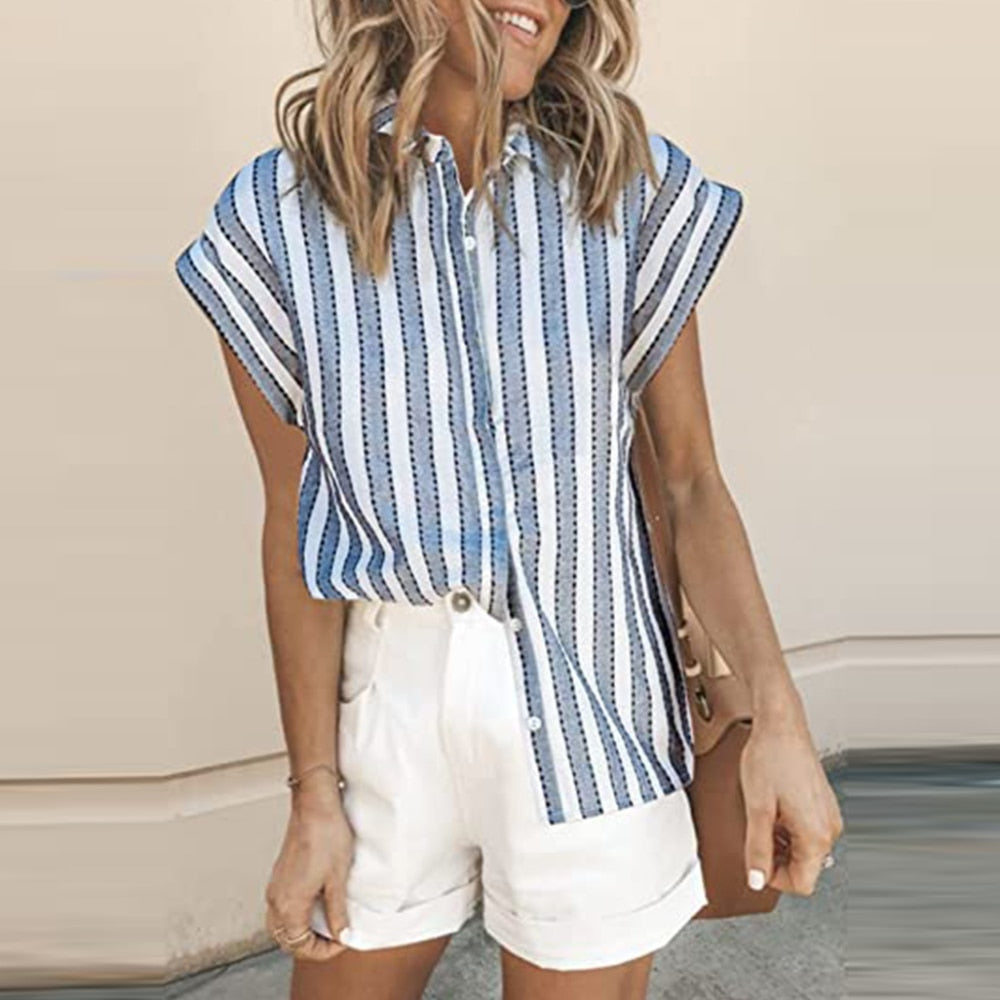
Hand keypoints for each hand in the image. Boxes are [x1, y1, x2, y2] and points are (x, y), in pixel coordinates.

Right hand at [265, 786, 354, 961]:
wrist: (315, 804)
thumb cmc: (326, 833)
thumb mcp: (338, 878)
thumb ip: (337, 911)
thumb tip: (340, 932)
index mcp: (290, 904)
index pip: (300, 945)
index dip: (323, 950)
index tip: (341, 941)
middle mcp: (277, 898)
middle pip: (287, 939)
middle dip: (310, 944)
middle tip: (334, 938)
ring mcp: (276, 886)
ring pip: (282, 924)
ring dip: (302, 930)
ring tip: (327, 924)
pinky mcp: (280, 875)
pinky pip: (282, 907)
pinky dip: (297, 915)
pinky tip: (317, 904)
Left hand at [740, 697, 843, 896]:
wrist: (781, 724)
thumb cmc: (771, 757)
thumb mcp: (756, 808)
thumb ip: (756, 848)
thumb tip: (755, 879)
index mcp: (817, 835)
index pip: (802, 883)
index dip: (774, 878)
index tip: (755, 863)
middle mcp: (830, 828)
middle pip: (804, 867)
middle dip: (776, 858)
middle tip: (755, 836)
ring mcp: (828, 815)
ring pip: (804, 849)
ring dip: (781, 843)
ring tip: (762, 818)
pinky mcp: (823, 804)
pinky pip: (807, 831)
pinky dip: (788, 829)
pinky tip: (773, 810)